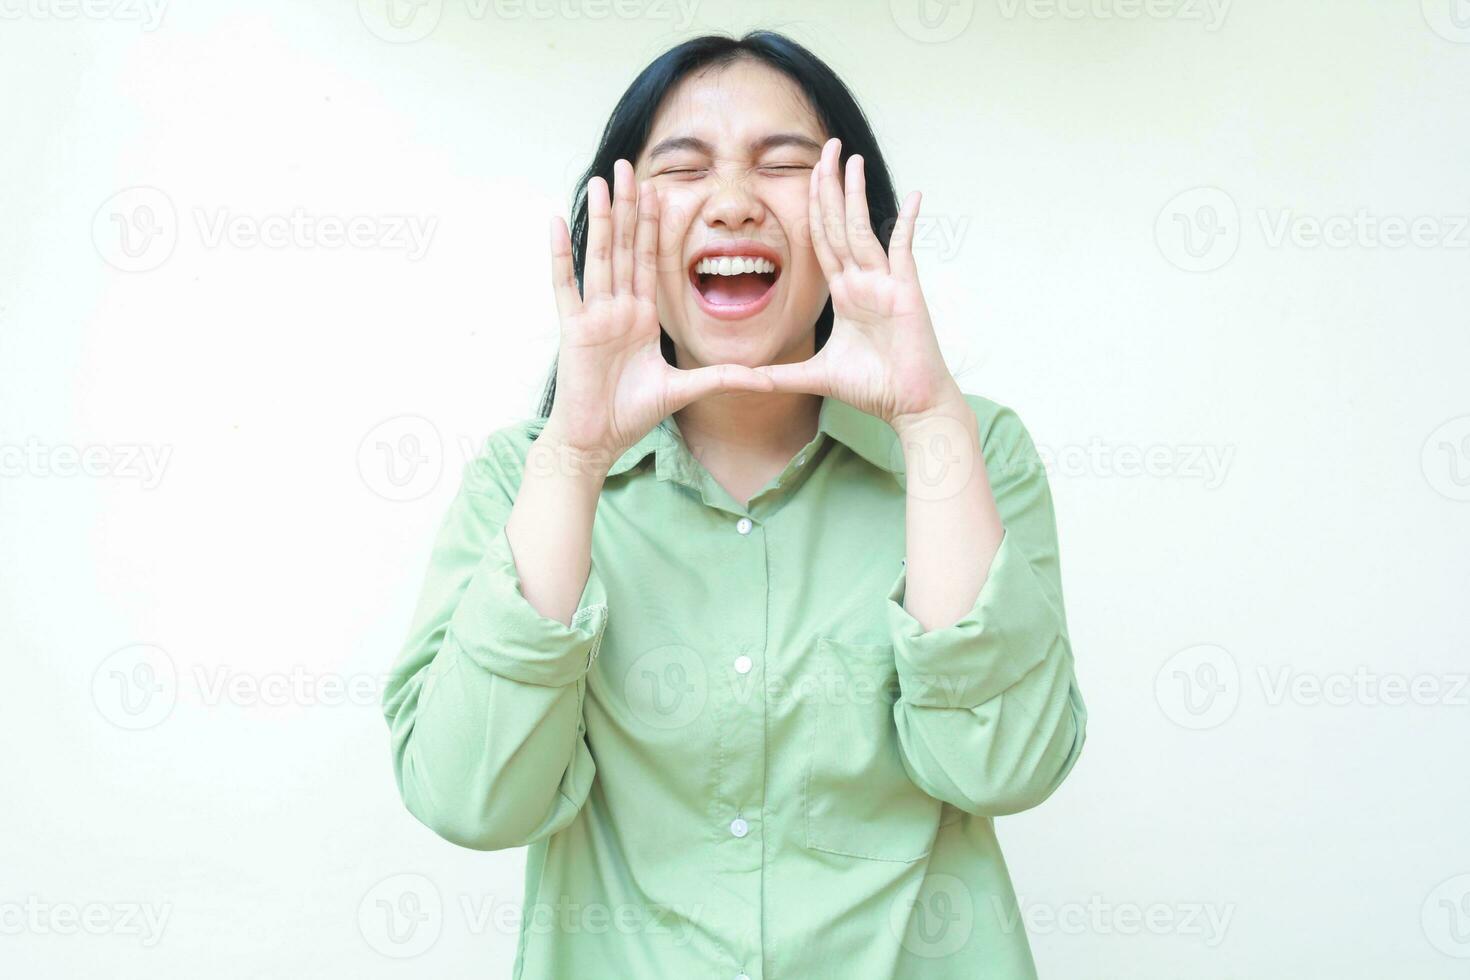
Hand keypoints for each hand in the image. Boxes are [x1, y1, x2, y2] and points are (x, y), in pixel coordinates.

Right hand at [543, 159, 773, 467]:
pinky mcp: (573, 329)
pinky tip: (557, 222)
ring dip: (602, 218)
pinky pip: (565, 286)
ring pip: (600, 256)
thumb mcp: (685, 390)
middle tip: (630, 167)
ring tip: (603, 181)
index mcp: (641, 317)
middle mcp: (617, 308)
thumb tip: (768, 380)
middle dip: (628, 208)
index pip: (650, 260)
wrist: (595, 441)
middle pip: (625, 247)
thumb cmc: (630, 415)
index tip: (660, 190)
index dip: (655, 226)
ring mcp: (594, 316)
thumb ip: (723, 378)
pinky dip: (561, 255)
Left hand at [754, 138, 962, 429]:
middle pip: (839, 224)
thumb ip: (776, 376)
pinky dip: (907, 222)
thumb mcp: (813, 376)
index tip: (807, 175)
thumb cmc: (873, 389)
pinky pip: (904, 250)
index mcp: (845, 293)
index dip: (813, 207)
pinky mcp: (906, 292)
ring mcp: (885, 283)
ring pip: (862, 229)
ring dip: (855, 194)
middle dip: (830, 186)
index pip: (822, 241)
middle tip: (826, 147)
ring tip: (850, 158)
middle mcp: (863, 281)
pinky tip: (912, 196)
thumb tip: (736, 381)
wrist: (910, 406)